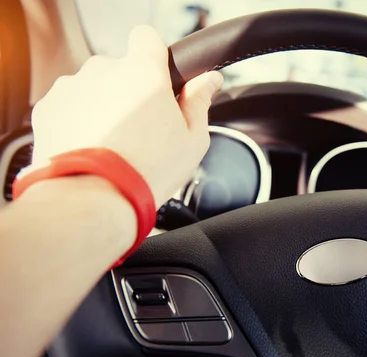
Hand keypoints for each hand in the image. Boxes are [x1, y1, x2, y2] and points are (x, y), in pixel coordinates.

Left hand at [30, 25, 222, 207]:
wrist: (94, 199)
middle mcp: (103, 71)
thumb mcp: (192, 139)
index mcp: (143, 73)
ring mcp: (72, 88)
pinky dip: (78, 121)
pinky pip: (69, 107)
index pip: (147, 38)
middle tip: (142, 128)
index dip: (154, 56)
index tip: (158, 78)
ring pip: (92, 88)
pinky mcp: (48, 108)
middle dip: (129, 90)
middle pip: (119, 69)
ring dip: (102, 106)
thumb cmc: (147, 171)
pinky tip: (92, 149)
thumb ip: (199, 101)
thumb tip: (210, 80)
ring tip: (113, 144)